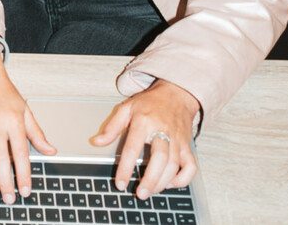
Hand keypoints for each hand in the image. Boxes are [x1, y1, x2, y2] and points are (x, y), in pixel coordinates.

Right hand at [0, 39, 55, 204]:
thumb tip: (51, 150)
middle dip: (5, 183)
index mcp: (13, 120)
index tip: (25, 190)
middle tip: (9, 198)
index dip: (24, 175)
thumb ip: (36, 132)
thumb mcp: (24, 109)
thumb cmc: (4, 90)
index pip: (21, 153)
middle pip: (1, 159)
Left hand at [91, 80, 199, 199]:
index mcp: (144, 121)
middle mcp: (162, 130)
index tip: (120, 183)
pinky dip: (183, 179)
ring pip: (174, 165)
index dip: (126, 168)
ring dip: (162, 183)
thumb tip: (97, 142)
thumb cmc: (150, 103)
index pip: (133, 148)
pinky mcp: (187, 146)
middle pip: (159, 159)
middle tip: (140, 193)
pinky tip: (171, 183)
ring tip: (150, 191)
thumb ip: (112, 127)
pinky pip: (190, 167)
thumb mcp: (126, 108)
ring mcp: (177, 139)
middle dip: (150, 180)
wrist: (176, 95)